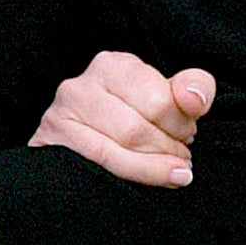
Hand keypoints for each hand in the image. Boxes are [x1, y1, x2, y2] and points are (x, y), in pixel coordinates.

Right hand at [30, 50, 216, 186]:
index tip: (188, 133)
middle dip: (167, 148)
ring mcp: (59, 116)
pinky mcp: (50, 145)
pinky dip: (133, 177)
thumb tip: (195, 99)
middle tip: (182, 156)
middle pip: (136, 129)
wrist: (85, 138)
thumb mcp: (165, 93)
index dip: (180, 123)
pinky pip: (96, 166)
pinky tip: (154, 179)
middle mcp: (80, 86)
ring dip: (153, 167)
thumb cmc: (134, 113)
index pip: (157, 99)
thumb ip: (193, 88)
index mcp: (111, 65)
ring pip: (115, 151)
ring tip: (174, 171)